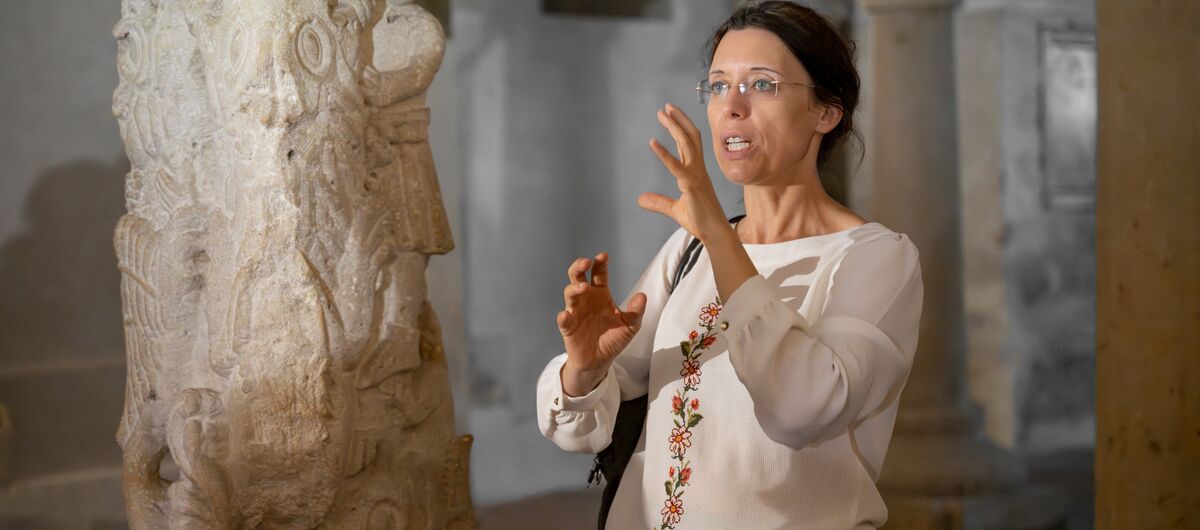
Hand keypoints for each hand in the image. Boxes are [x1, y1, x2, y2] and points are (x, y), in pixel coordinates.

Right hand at [557, 252, 646, 396]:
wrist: (600, 361)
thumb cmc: (613, 339)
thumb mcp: (630, 326)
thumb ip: (636, 312)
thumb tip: (643, 296)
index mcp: (601, 294)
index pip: (599, 274)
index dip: (600, 264)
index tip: (603, 256)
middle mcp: (586, 299)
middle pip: (578, 277)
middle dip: (579, 267)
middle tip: (585, 262)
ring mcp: (575, 312)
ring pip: (569, 294)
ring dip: (574, 288)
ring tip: (583, 287)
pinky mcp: (568, 327)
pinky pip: (563, 320)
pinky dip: (563, 317)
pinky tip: (565, 315)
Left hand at [639, 103, 731, 242]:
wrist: (714, 233)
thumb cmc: (701, 221)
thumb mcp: (674, 209)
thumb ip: (658, 202)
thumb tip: (641, 199)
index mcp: (695, 172)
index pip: (689, 144)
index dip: (679, 128)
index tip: (670, 115)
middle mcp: (697, 169)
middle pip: (690, 137)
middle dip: (678, 120)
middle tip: (665, 107)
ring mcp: (696, 175)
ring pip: (687, 144)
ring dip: (674, 127)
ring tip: (663, 114)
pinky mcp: (691, 185)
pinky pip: (677, 166)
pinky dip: (664, 153)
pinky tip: (653, 143)